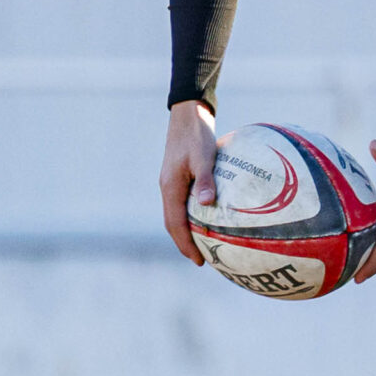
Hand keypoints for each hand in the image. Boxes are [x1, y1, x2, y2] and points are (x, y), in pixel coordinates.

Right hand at [159, 100, 219, 265]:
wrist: (187, 114)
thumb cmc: (197, 134)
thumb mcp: (203, 156)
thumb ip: (206, 180)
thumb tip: (208, 203)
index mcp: (170, 187)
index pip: (174, 224)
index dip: (185, 244)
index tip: (198, 261)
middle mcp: (167, 187)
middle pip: (173, 223)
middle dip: (185, 243)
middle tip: (201, 260)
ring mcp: (171, 182)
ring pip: (176, 214)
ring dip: (187, 231)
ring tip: (204, 244)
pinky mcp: (178, 176)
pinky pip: (183, 202)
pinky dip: (192, 215)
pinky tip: (208, 217)